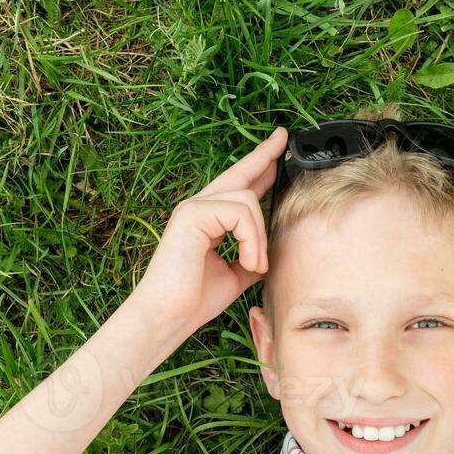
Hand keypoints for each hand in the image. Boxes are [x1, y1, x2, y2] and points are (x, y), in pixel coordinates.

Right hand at [130, 126, 287, 332]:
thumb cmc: (195, 300)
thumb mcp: (235, 274)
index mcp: (208, 219)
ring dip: (259, 237)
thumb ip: (251, 255)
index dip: (259, 166)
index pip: (238, 187)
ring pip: (247, 200)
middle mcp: (198, 207)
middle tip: (283, 137)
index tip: (278, 148)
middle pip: (240, 174)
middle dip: (264, 155)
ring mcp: (193, 207)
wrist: (169, 317)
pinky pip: (240, 213)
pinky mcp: (192, 213)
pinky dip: (251, 239)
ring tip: (255, 264)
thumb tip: (270, 248)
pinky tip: (250, 262)